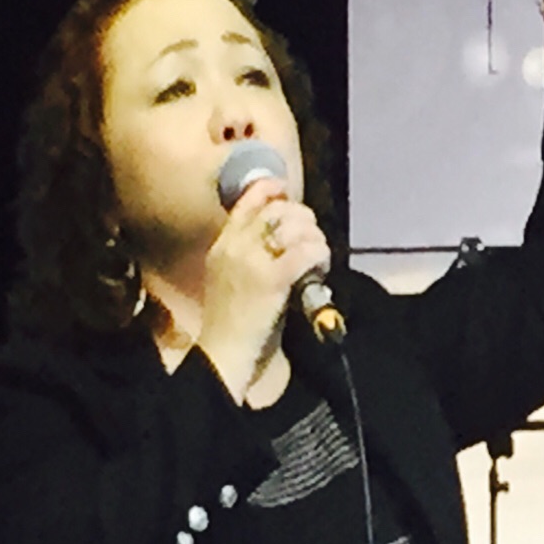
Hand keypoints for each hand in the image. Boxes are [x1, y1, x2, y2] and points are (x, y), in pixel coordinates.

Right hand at [195, 177, 329, 402]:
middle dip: (304, 219)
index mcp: (222, 245)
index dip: (271, 190)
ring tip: (318, 258)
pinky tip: (320, 268)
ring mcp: (251, 261)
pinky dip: (319, 255)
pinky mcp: (271, 280)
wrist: (223, 353)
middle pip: (277, 210)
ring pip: (294, 227)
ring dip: (315, 238)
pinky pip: (305, 252)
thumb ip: (251, 255)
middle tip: (313, 239)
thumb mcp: (232, 278)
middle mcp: (234, 247)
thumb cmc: (233, 323)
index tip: (288, 193)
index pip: (246, 202)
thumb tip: (287, 238)